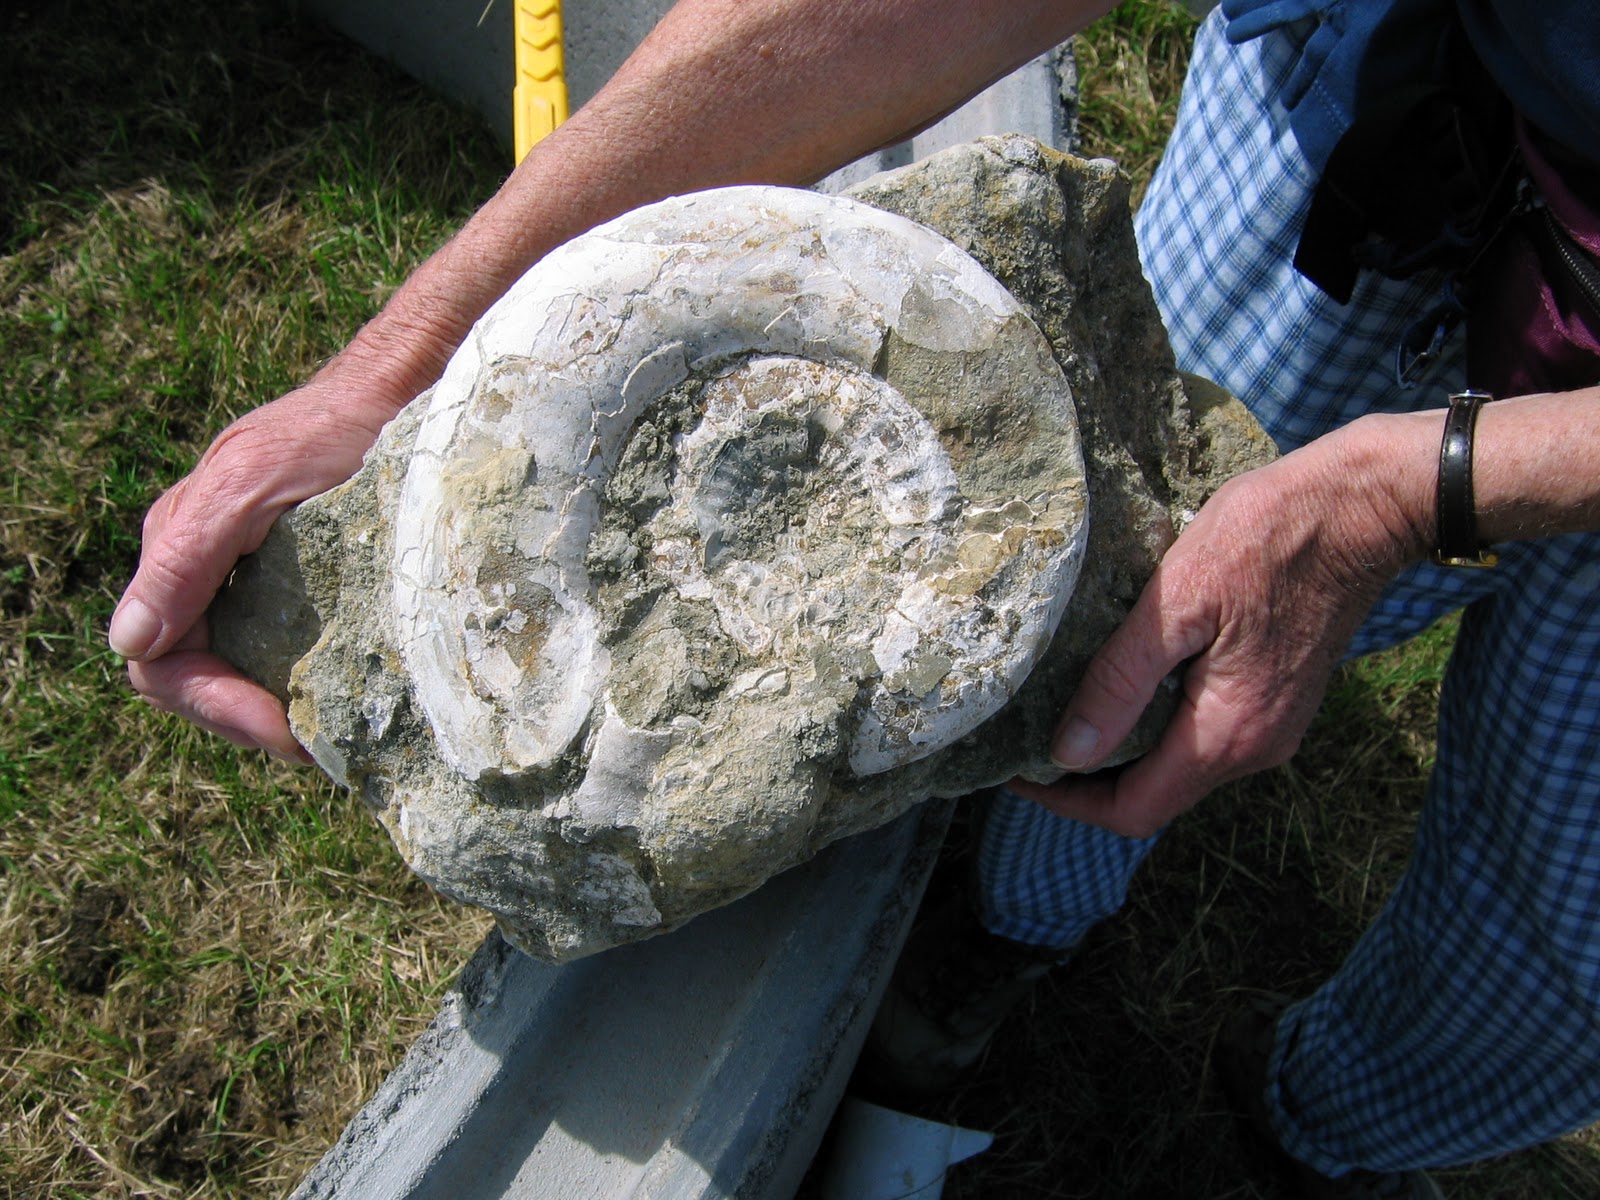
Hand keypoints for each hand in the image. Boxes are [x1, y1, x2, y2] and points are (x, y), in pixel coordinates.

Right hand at [110, 370, 406, 759]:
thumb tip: (131, 641)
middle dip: (251, 720)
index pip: (162, 666)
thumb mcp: (254, 484)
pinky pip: (288, 652)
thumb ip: (187, 558)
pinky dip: (311, 685)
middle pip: (200, 680)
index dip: (216, 708)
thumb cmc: (335, 429)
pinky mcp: (308, 588)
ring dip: (282, 709)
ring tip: (340, 731)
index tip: (287, 731)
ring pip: (244, 673)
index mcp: (180, 551)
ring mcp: (256, 583)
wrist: (408, 392)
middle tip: (322, 746)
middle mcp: (209, 574)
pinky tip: (353, 697)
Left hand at [1011, 414, 1434, 836]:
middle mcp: (1256, 748)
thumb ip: (1121, 683)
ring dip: (1122, 750)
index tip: (1016, 769)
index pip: (1132, 811)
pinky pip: (1205, 734)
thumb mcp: (1178, 602)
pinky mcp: (1280, 698)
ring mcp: (1274, 726)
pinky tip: (1126, 682)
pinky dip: (1158, 724)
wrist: (1365, 508)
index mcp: (1226, 735)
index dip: (1066, 801)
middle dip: (1088, 779)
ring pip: (1180, 766)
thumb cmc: (1268, 539)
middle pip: (1154, 796)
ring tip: (1066, 708)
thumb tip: (1069, 754)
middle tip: (1029, 735)